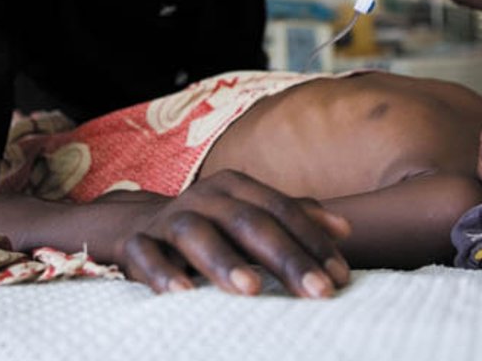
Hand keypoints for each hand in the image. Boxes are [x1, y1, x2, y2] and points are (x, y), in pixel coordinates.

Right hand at [111, 170, 351, 297]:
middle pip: (248, 222)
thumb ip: (295, 218)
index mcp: (236, 187)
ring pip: (195, 234)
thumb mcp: (251, 216)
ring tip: (252, 290)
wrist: (137, 224)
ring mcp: (168, 219)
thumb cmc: (212, 226)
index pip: (281, 210)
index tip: (340, 277)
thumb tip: (345, 228)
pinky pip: (146, 255)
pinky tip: (182, 295)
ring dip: (223, 261)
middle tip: (316, 292)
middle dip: (285, 258)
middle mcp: (203, 198)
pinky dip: (162, 273)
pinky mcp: (136, 243)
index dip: (312, 241)